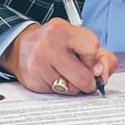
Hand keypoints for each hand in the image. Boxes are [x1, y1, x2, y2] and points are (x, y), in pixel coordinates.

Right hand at [0, 19, 117, 94]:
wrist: (22, 47)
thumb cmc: (56, 43)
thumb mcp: (80, 39)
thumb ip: (101, 56)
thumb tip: (102, 74)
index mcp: (62, 30)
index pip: (92, 47)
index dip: (94, 56)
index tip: (88, 56)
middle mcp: (48, 46)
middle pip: (84, 77)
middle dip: (89, 80)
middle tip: (84, 74)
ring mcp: (38, 65)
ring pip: (73, 89)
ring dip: (75, 85)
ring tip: (66, 72)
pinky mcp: (34, 82)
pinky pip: (59, 95)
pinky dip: (61, 89)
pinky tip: (55, 77)